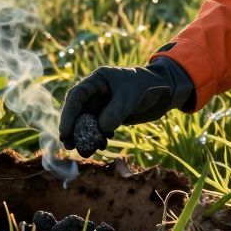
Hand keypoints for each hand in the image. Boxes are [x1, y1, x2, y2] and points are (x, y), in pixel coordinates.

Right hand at [59, 57, 195, 149]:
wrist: (164, 91)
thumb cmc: (147, 87)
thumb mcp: (131, 97)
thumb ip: (115, 112)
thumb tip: (100, 129)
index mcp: (98, 80)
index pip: (77, 96)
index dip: (69, 114)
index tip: (65, 132)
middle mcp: (97, 92)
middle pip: (79, 110)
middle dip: (73, 128)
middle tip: (69, 146)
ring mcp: (103, 104)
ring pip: (88, 121)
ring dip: (85, 136)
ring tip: (86, 150)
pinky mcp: (111, 115)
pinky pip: (99, 127)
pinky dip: (98, 137)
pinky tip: (101, 144)